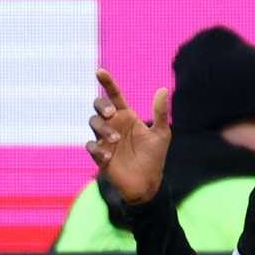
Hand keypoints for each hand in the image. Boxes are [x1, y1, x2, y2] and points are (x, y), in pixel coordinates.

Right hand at [86, 69, 170, 204]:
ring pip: (93, 123)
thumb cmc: (154, 157)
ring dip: (102, 129)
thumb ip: (160, 113)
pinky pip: (91, 146)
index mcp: (126, 116)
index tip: (100, 71)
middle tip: (112, 114)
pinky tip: (108, 156)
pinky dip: (97, 149)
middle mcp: (113, 125)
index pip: (114, 95)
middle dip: (101, 106)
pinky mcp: (100, 156)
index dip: (107, 82)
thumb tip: (163, 89)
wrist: (148, 183)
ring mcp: (105, 140)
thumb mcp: (161, 134)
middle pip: (99, 106)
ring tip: (115, 140)